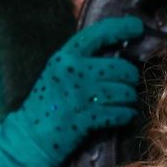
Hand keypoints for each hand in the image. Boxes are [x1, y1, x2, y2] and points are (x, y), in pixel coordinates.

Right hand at [0, 15, 143, 166]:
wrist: (28, 138)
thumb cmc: (46, 106)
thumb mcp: (57, 74)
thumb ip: (82, 62)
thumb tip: (117, 56)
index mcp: (64, 57)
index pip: (98, 34)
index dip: (122, 28)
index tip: (138, 28)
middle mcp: (73, 72)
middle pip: (121, 68)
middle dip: (130, 78)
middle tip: (126, 85)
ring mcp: (80, 96)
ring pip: (125, 92)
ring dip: (129, 99)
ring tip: (123, 103)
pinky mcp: (86, 119)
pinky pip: (121, 113)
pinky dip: (126, 115)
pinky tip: (122, 116)